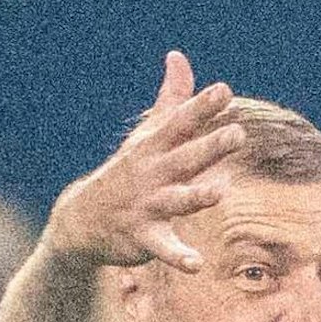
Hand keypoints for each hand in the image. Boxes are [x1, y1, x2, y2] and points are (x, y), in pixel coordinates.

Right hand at [45, 50, 244, 272]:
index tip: (224, 91)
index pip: (181, 123)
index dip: (202, 107)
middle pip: (185, 158)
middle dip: (210, 146)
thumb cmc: (127, 173)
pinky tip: (196, 265)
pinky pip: (164, 248)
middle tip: (237, 134)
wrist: (82, 219)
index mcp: (156, 148)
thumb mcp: (147, 135)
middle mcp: (153, 174)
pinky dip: (179, 257)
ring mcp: (147, 205)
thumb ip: (170, 100)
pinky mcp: (144, 237)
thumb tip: (178, 56)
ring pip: (177, 201)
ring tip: (220, 192)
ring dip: (197, 196)